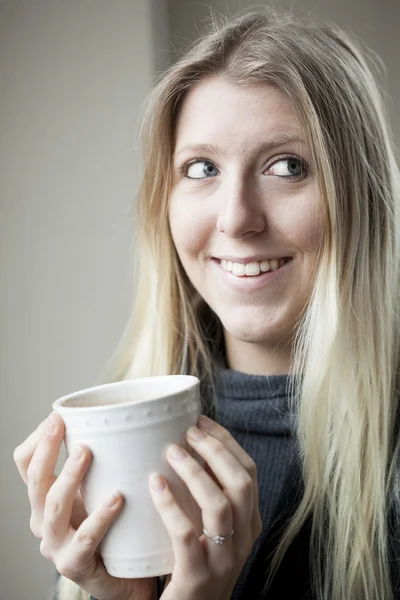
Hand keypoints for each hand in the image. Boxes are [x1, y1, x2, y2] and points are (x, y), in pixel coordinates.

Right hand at [13, 412, 155, 599]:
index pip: (25, 463)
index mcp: (45, 498)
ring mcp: (56, 545)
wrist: (126, 577)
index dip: (37, 439)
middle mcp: (43, 520)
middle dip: (46, 448)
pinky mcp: (75, 565)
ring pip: (52, 507)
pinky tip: (117, 497)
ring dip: (67, 476)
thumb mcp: (100, 488)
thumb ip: (102, 461)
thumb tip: (120, 418)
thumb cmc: (114, 528)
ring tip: (87, 452)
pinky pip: (85, 539)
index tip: (57, 415)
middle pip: (34, 480)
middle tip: (61, 424)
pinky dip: (100, 516)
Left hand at [148, 415, 262, 599]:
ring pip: (220, 505)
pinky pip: (186, 534)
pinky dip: (170, 505)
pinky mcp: (197, 577)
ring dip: (195, 472)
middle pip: (241, 483)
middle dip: (216, 450)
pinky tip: (155, 484)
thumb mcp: (213, 529)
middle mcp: (243, 539)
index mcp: (250, 522)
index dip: (226, 442)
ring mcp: (223, 560)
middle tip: (188, 431)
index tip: (201, 421)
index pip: (249, 471)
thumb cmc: (195, 563)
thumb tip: (188, 445)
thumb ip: (209, 495)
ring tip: (171, 451)